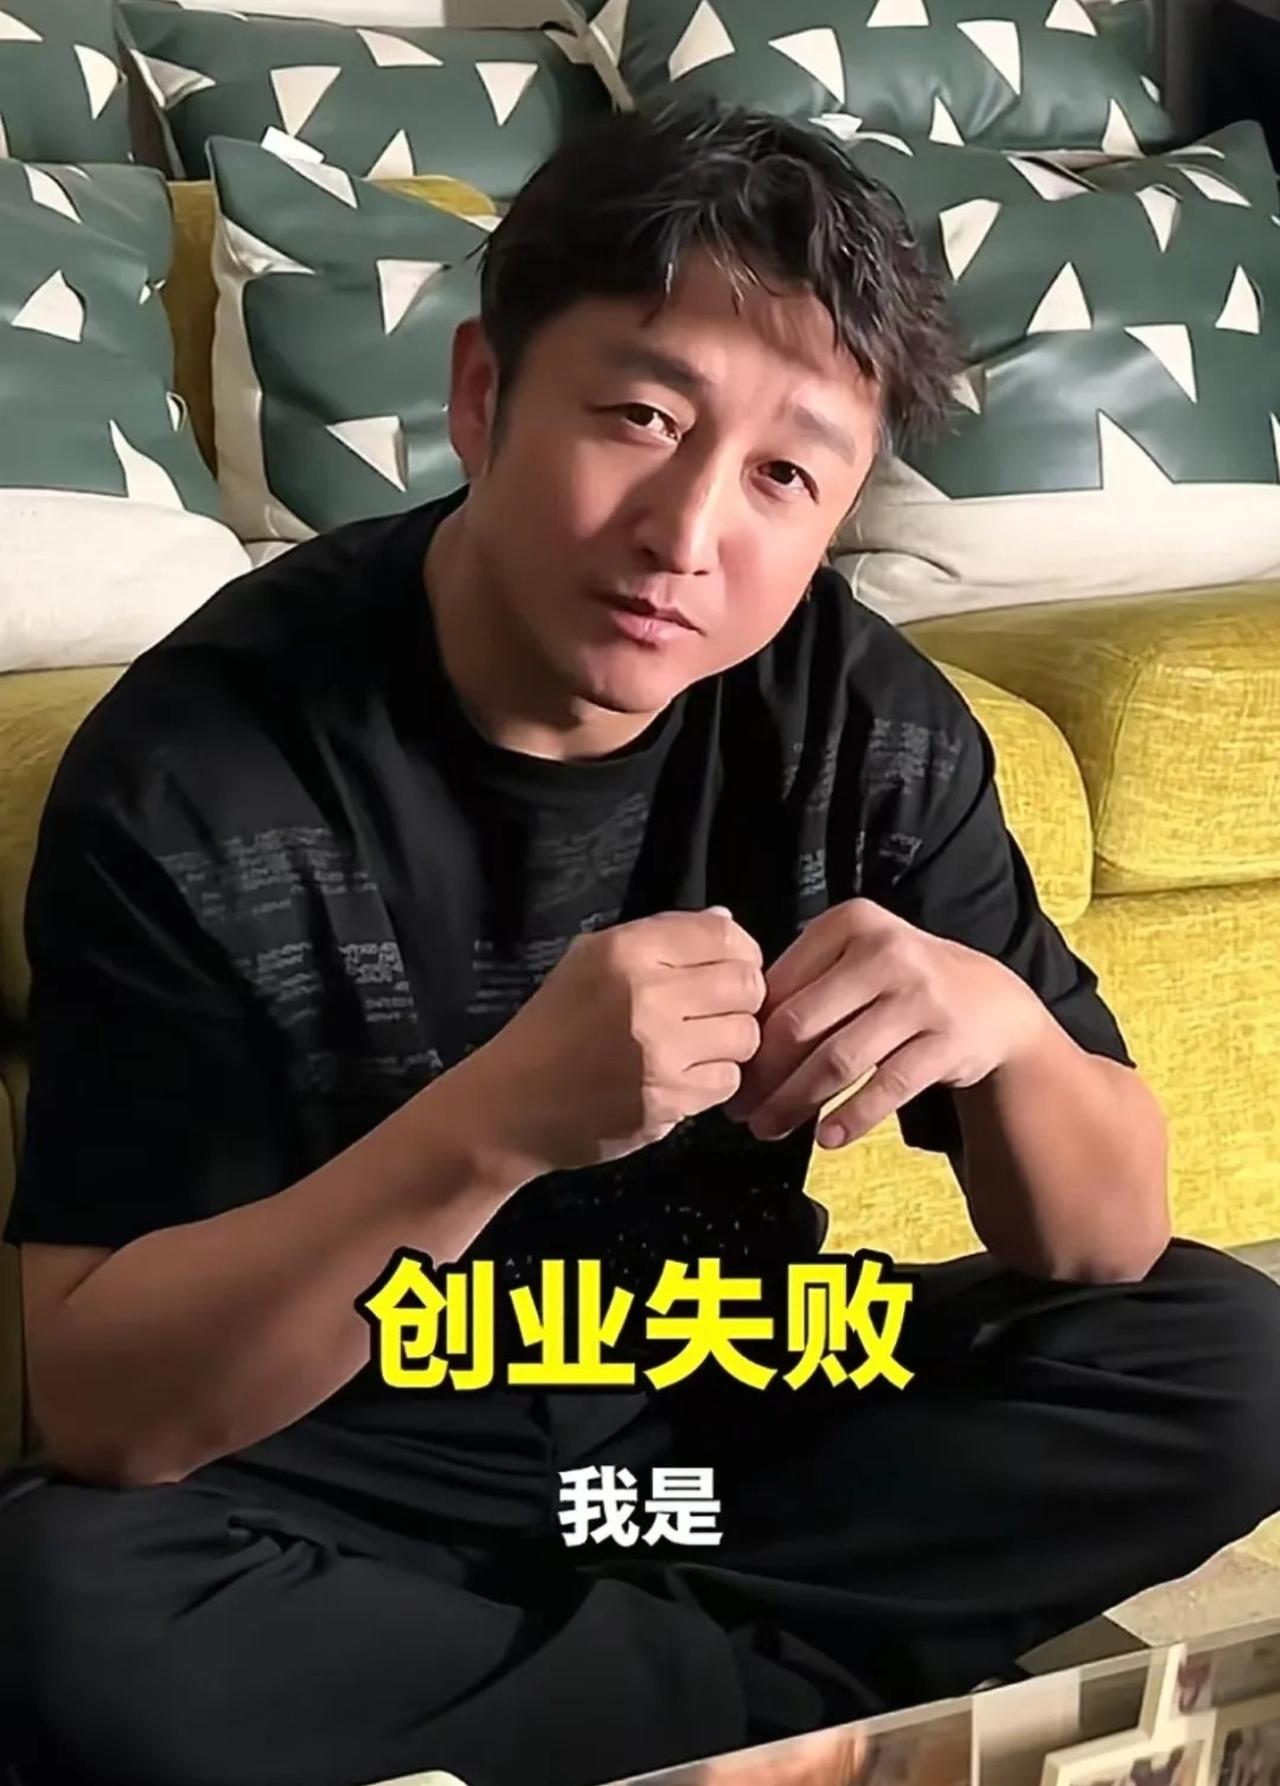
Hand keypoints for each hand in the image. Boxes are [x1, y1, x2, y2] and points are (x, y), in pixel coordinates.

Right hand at [467, 908, 765, 1177]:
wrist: (513, 1103)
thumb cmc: (553, 1026)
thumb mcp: (589, 960)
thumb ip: (660, 937)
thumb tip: (725, 921)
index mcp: (627, 951)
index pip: (723, 934)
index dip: (741, 949)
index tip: (731, 965)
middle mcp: (648, 996)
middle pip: (746, 984)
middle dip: (741, 996)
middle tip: (718, 1009)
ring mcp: (661, 1054)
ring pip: (746, 1035)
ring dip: (730, 1040)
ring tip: (699, 1044)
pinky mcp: (668, 1102)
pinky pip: (728, 1081)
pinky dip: (714, 1079)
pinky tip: (685, 1075)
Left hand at [728, 898, 1045, 1148]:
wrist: (991, 1003)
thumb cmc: (900, 985)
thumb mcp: (855, 959)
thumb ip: (802, 984)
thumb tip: (735, 1039)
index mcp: (850, 924)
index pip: (780, 986)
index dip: (747, 1035)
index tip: (729, 1070)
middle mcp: (885, 951)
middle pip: (801, 1025)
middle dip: (763, 1076)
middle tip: (741, 1109)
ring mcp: (920, 996)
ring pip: (838, 1060)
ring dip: (796, 1102)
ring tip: (770, 1128)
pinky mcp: (946, 1041)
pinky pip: (886, 1088)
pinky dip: (851, 1117)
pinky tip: (826, 1138)